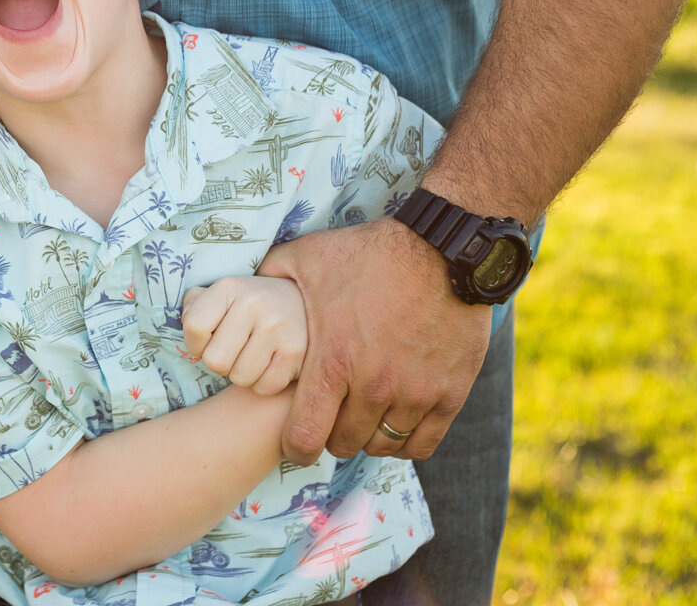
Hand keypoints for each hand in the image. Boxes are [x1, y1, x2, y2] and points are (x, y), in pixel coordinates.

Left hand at [182, 276, 306, 395]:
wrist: (305, 303)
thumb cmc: (252, 304)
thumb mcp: (223, 294)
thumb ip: (196, 304)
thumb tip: (186, 321)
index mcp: (229, 287)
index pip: (193, 327)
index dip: (195, 343)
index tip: (208, 341)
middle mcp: (253, 304)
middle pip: (215, 361)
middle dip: (220, 363)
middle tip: (233, 352)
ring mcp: (277, 328)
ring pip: (239, 378)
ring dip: (242, 374)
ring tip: (252, 357)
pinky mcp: (296, 352)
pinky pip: (264, 387)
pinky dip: (263, 383)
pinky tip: (270, 365)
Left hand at [258, 218, 491, 463]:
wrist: (440, 250)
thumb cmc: (368, 254)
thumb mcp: (305, 259)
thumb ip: (269, 278)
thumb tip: (246, 290)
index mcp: (331, 362)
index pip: (305, 435)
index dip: (295, 446)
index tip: (295, 441)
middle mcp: (373, 386)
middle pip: (344, 444)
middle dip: (332, 437)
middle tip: (331, 419)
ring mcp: (415, 393)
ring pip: (382, 445)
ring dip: (368, 437)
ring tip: (362, 418)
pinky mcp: (450, 393)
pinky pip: (422, 443)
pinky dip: (406, 441)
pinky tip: (396, 423)